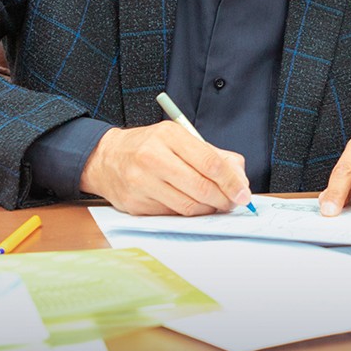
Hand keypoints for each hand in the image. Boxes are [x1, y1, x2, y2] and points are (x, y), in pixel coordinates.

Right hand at [80, 123, 250, 215]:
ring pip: (187, 206)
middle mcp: (153, 157)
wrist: (106, 158)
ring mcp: (141, 182)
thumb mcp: (180, 138)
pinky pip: (171, 214)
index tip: (244, 193)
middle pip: (200, 187)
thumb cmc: (149, 147)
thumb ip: (213, 155)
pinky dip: (187, 214)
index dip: (232, 182)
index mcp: (169, 135)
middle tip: (233, 203)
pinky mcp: (135, 204)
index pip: (210, 163)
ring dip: (208, 210)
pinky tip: (192, 206)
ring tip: (214, 205)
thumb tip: (240, 179)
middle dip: (223, 200)